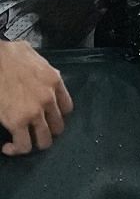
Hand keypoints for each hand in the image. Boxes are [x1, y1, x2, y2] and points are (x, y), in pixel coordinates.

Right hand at [0, 39, 70, 156]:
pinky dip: (16, 149)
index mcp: (55, 82)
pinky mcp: (18, 122)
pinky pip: (23, 145)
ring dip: (34, 143)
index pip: (66, 108)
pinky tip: (8, 147)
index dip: (56, 116)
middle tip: (33, 132)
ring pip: (44, 140)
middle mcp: (49, 99)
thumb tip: (41, 77)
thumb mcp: (39, 62)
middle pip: (58, 127)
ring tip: (23, 142)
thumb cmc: (12, 56)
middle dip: (47, 132)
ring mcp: (35, 112)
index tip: (46, 118)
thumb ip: (45, 74)